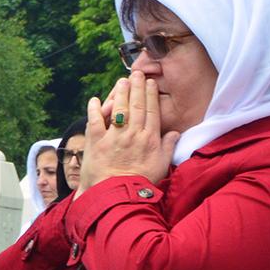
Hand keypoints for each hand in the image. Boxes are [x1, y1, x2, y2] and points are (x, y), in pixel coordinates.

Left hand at [79, 77, 177, 191]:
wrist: (116, 196)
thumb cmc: (140, 183)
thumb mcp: (161, 166)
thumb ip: (168, 147)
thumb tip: (175, 133)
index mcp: (149, 139)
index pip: (151, 111)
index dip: (150, 95)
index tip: (149, 83)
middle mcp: (133, 134)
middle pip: (137, 106)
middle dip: (137, 87)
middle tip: (136, 73)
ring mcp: (114, 137)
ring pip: (119, 109)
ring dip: (120, 93)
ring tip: (121, 81)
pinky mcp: (96, 143)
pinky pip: (95, 121)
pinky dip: (94, 109)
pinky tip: (94, 100)